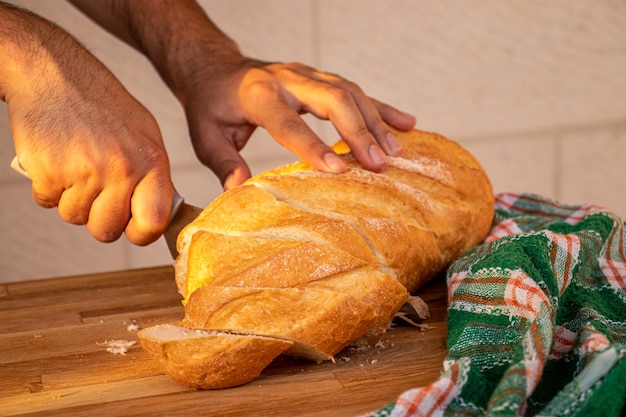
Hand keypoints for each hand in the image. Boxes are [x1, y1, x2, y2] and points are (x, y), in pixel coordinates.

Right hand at [2, 7, 173, 244]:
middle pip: (107, 230)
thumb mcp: (145, 135)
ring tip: (76, 164)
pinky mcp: (49, 172)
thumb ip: (154, 176)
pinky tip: (56, 159)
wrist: (54, 74)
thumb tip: (161, 215)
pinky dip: (48, 187)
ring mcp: (84, 172)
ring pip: (75, 217)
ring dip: (71, 199)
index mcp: (150, 161)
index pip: (154, 222)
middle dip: (98, 218)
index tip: (132, 227)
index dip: (140, 232)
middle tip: (95, 191)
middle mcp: (121, 169)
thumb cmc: (103, 106)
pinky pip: (47, 202)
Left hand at [68, 0, 415, 188]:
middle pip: (332, 98)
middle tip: (378, 164)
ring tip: (396, 151)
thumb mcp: (204, 135)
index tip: (339, 171)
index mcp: (257, 93)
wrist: (216, 68)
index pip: (289, 122)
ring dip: (376, 121)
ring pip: (349, 92)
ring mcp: (307, 74)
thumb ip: (222, 161)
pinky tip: (406, 123)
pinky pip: (356, 91)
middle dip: (359, 131)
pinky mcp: (319, 77)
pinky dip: (381, 107)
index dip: (314, 146)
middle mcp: (287, 78)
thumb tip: (238, 189)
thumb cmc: (211, 105)